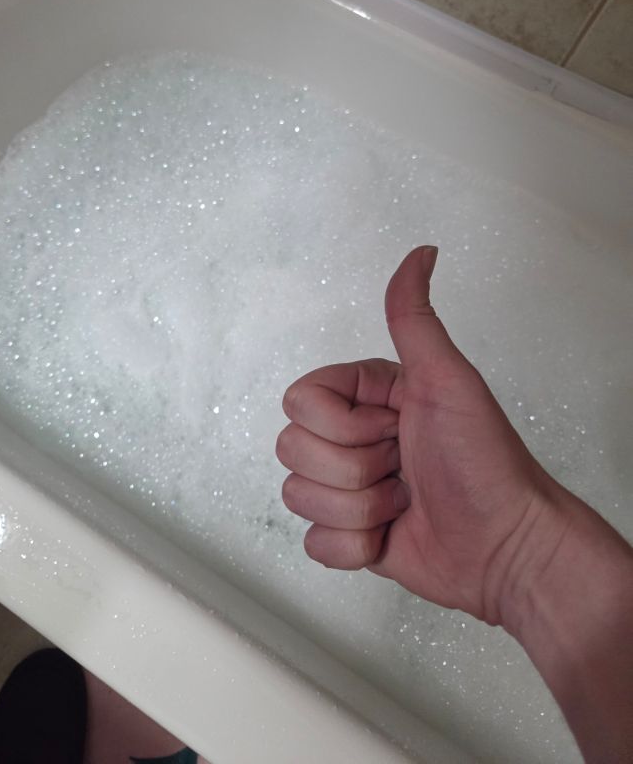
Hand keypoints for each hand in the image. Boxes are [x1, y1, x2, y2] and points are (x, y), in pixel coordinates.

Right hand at [278, 246, 632, 762]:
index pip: (300, 400)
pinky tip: (391, 535)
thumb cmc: (486, 461)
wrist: (506, 545)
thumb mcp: (449, 380)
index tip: (393, 426)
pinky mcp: (347, 535)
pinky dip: (355, 546)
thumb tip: (421, 253)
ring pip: (298, 496)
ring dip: (360, 508)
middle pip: (292, 449)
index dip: (342, 424)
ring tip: (404, 500)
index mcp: (363, 397)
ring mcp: (346, 488)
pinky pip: (314, 543)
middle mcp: (350, 438)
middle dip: (355, 469)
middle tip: (404, 466)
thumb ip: (415, 319)